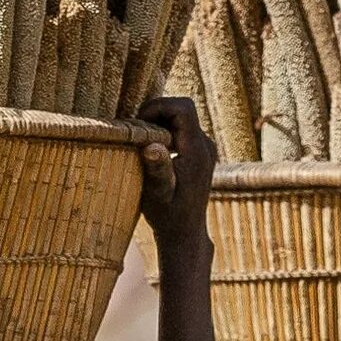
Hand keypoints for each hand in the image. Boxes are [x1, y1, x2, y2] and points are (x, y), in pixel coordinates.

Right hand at [136, 98, 216, 247]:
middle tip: (135, 133)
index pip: (182, 108)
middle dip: (155, 114)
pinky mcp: (199, 153)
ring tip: (140, 143)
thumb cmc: (169, 216)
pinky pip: (181, 130)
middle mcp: (206, 145)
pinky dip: (163, 133)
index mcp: (197, 150)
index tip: (137, 123)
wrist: (185, 234)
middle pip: (181, 109)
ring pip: (180, 118)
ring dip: (158, 124)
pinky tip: (150, 152)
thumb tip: (152, 145)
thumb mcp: (158, 194)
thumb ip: (157, 168)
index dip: (157, 107)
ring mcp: (205, 148)